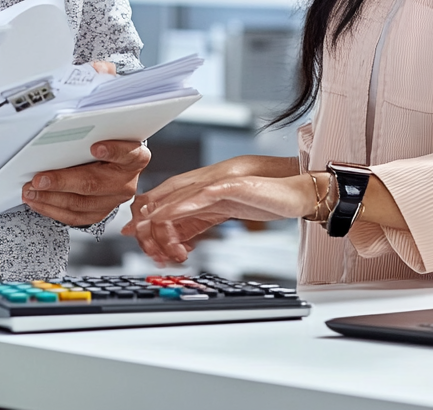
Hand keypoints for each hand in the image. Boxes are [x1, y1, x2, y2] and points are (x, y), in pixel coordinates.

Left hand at [21, 139, 150, 226]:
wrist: (119, 164)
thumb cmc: (110, 144)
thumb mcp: (108, 136)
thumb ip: (93, 136)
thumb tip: (61, 135)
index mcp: (134, 158)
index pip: (128, 154)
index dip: (113, 151)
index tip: (95, 147)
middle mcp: (127, 181)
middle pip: (94, 184)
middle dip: (61, 182)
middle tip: (39, 179)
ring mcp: (114, 201)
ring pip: (80, 204)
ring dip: (50, 199)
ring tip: (31, 192)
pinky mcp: (101, 213)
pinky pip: (75, 217)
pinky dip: (53, 210)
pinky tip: (39, 202)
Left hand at [122, 156, 308, 264]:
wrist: (294, 193)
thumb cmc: (260, 201)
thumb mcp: (218, 215)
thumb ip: (192, 223)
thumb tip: (169, 239)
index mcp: (197, 189)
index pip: (162, 200)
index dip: (145, 220)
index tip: (138, 241)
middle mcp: (202, 182)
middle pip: (163, 197)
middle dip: (149, 225)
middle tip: (149, 251)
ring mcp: (216, 181)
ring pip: (177, 196)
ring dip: (162, 221)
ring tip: (153, 239)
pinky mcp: (231, 184)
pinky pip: (201, 194)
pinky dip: (181, 205)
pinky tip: (169, 215)